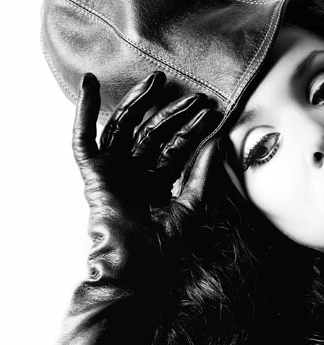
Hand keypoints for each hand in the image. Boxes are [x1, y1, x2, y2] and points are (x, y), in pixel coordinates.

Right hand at [74, 70, 219, 292]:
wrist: (140, 265)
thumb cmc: (167, 245)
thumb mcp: (194, 204)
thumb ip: (204, 172)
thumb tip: (219, 140)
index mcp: (157, 183)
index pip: (176, 148)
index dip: (194, 130)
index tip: (213, 113)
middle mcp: (134, 173)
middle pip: (152, 133)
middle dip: (173, 112)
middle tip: (195, 95)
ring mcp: (113, 171)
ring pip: (124, 126)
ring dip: (138, 101)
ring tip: (157, 79)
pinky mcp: (93, 173)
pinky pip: (84, 137)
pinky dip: (83, 110)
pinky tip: (89, 84)